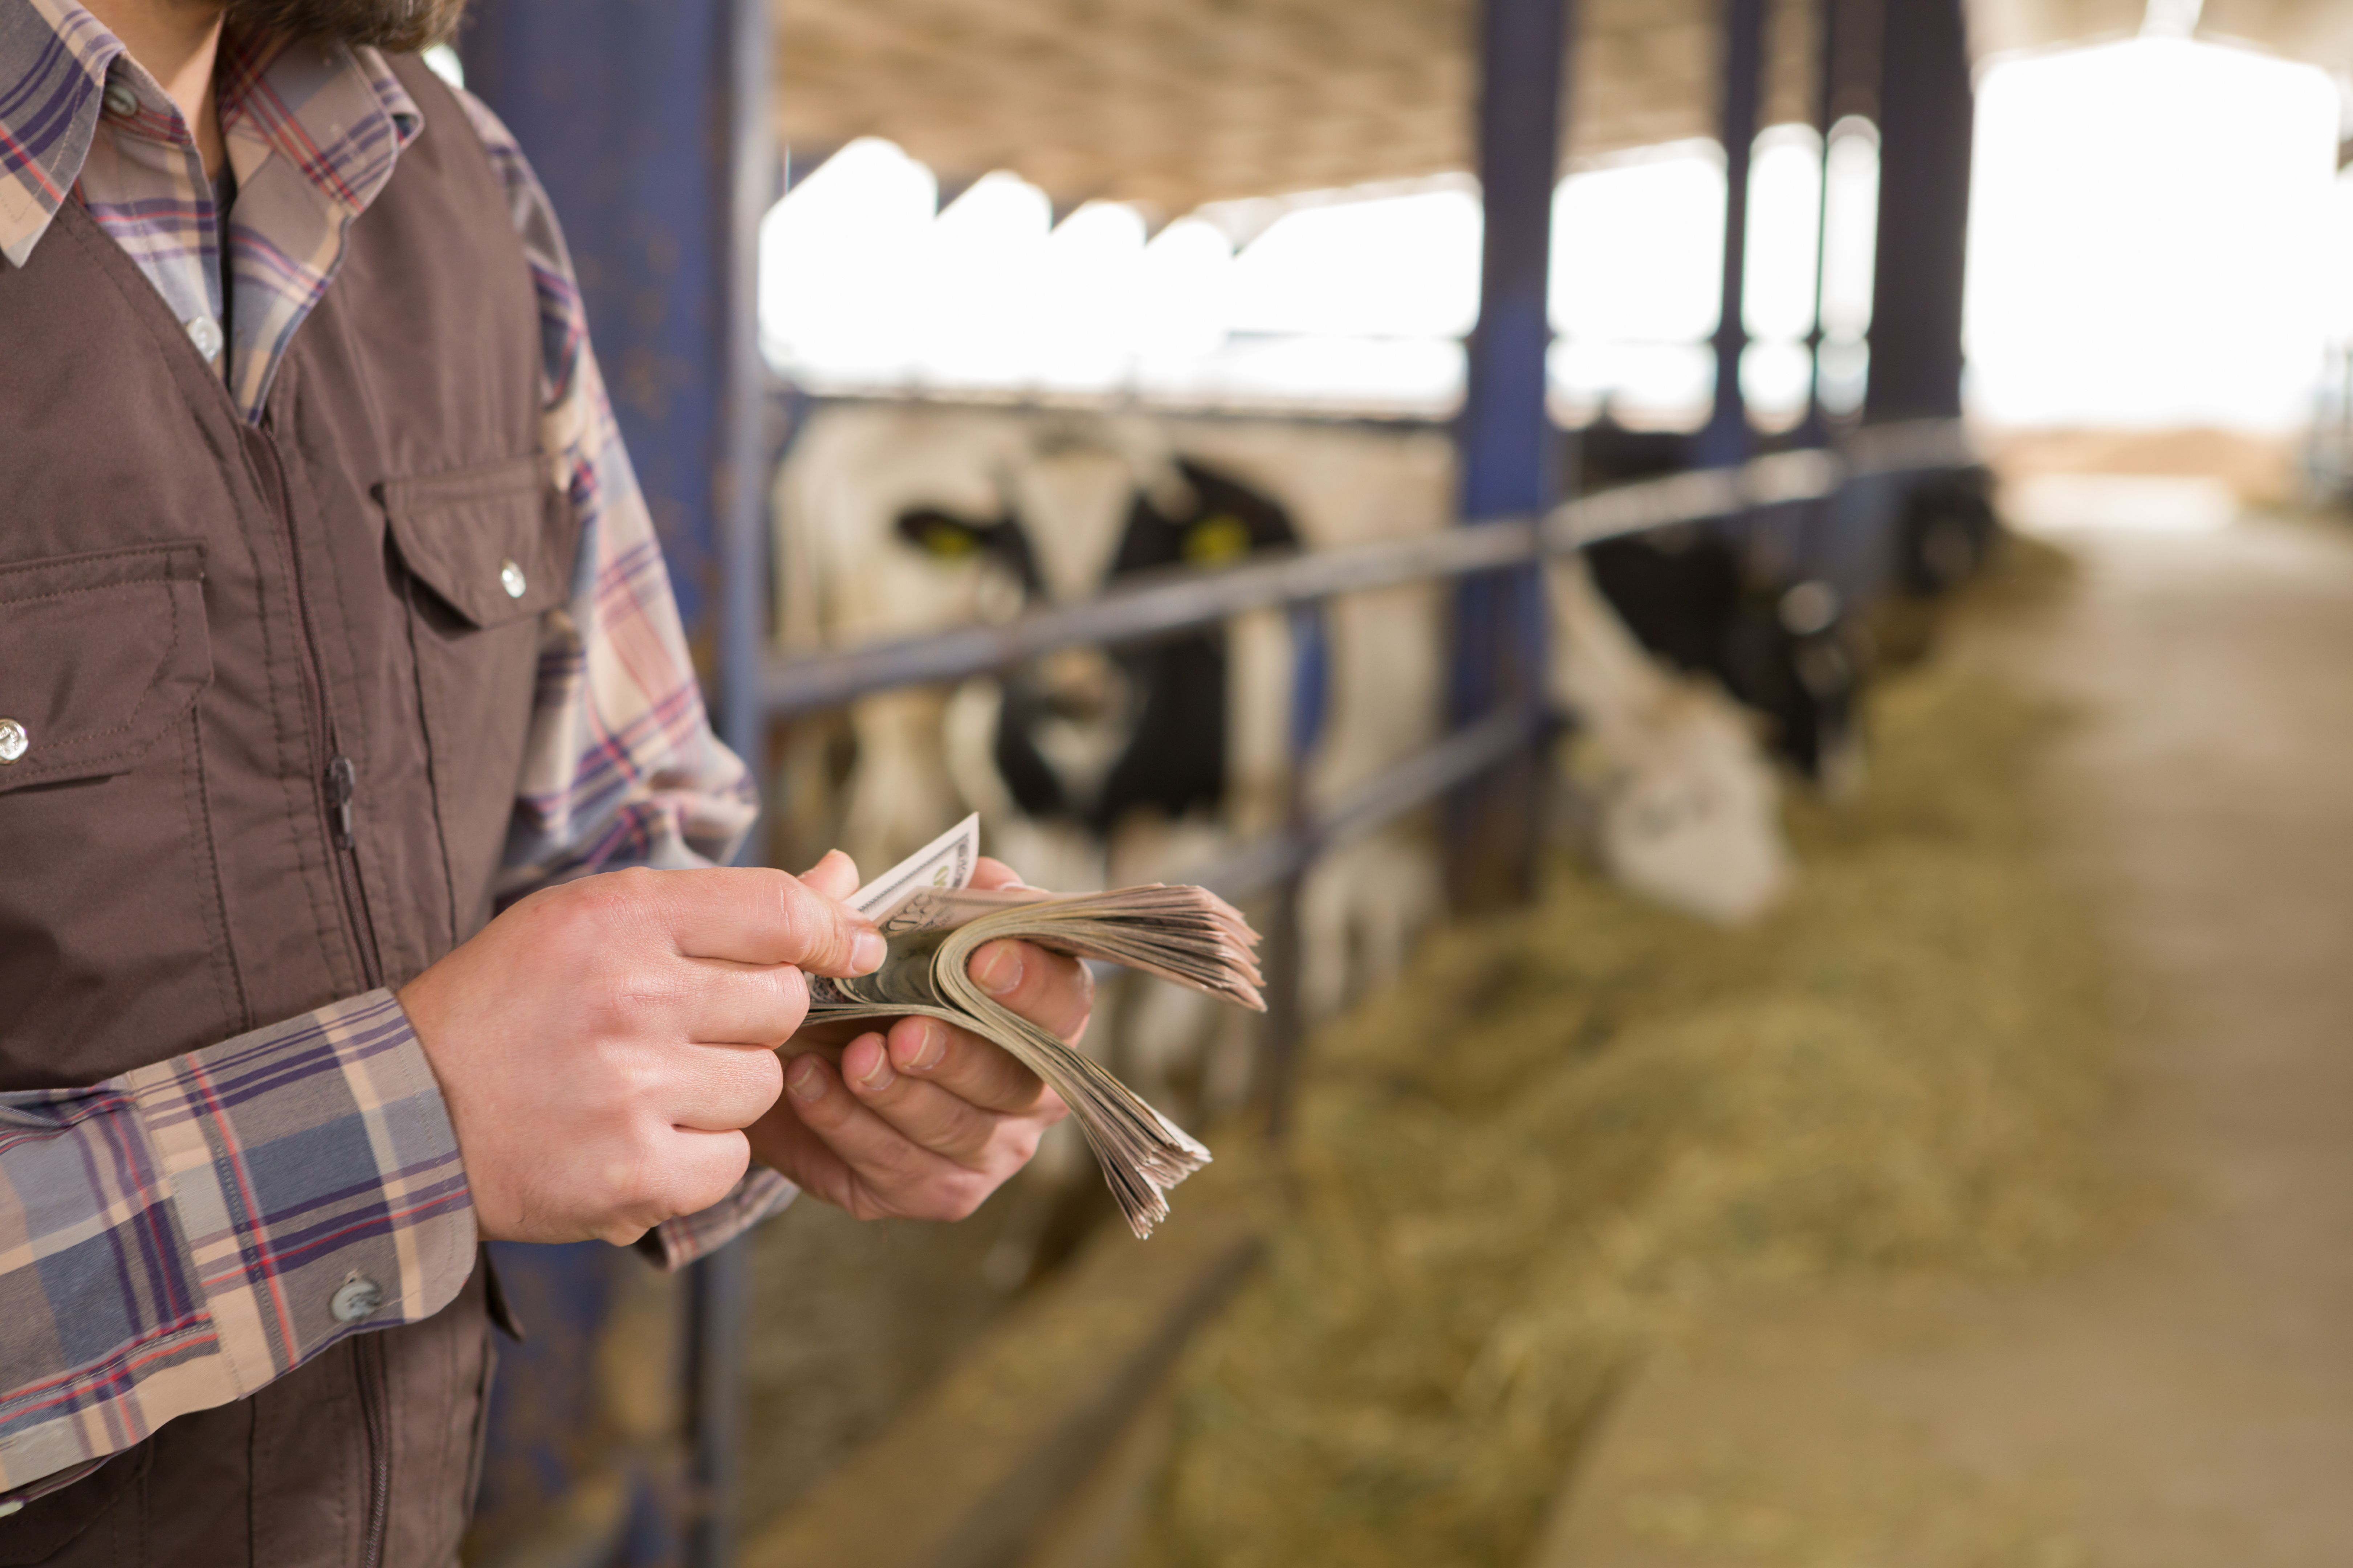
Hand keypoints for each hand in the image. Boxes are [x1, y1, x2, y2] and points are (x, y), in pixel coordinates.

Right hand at [396, 861, 886, 1245]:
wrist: (406, 1115)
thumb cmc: (513, 1005)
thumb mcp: (600, 920)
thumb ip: (729, 905)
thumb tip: (844, 881)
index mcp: (619, 918)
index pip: (777, 911)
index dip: (828, 931)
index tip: (842, 949)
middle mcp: (631, 999)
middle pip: (781, 1003)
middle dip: (753, 1018)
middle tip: (685, 1028)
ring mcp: (632, 1092)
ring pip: (763, 1085)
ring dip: (726, 1089)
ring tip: (649, 1085)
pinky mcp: (633, 1175)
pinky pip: (732, 1161)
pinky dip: (701, 1156)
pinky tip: (641, 1137)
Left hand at [748, 857, 1085, 1220]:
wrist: (807, 1061)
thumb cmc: (869, 988)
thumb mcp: (872, 936)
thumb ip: (863, 902)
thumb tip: (840, 871)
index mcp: (1041, 1012)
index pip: (1065, 999)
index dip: (1032, 980)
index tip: (982, 956)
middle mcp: (1030, 1088)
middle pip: (1018, 1080)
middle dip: (962, 1054)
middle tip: (908, 1031)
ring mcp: (988, 1149)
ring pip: (959, 1132)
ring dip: (902, 1097)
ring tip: (853, 1058)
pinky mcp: (932, 1190)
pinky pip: (899, 1170)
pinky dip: (849, 1128)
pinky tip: (808, 1085)